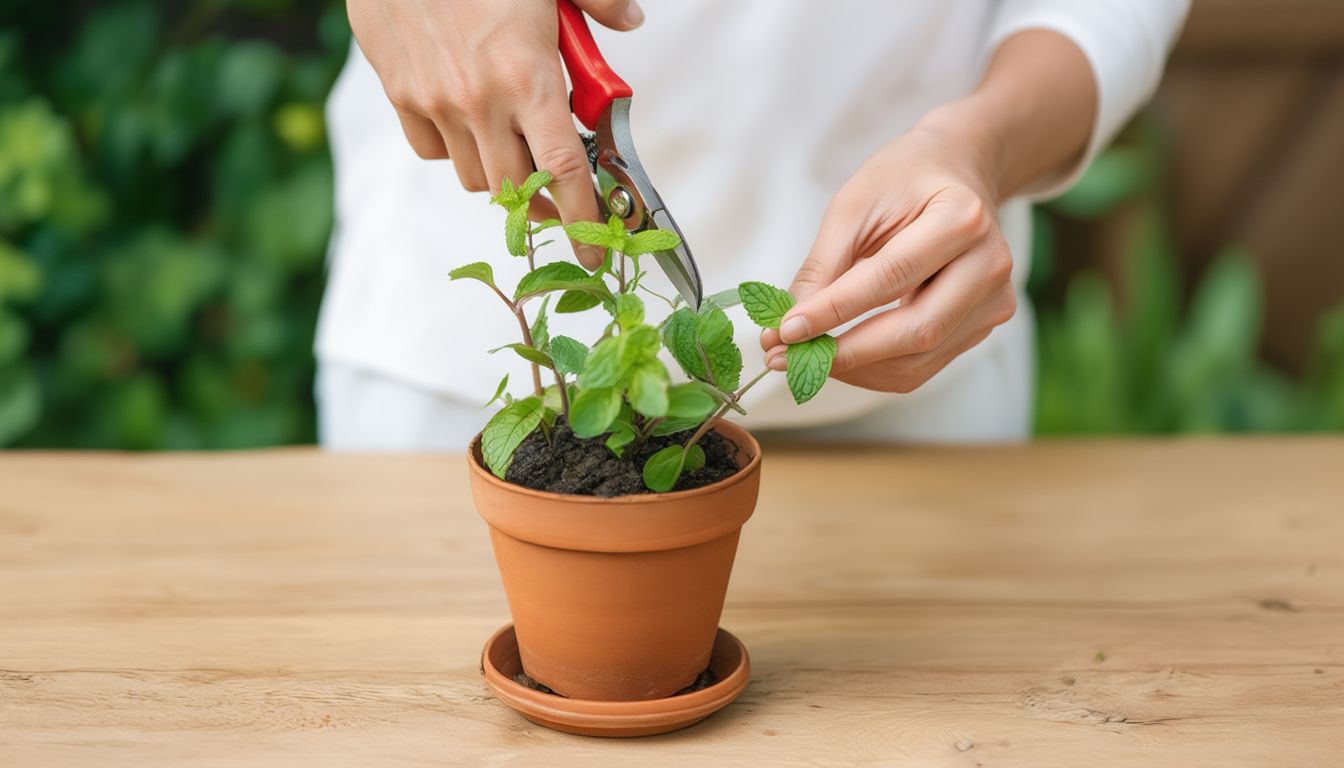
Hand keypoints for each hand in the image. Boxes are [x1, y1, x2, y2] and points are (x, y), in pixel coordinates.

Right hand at [348, 0, 645, 267]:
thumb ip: (597, 4)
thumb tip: (628, 20)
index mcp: (527, 77)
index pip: (564, 172)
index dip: (584, 220)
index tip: (594, 255)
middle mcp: (480, 102)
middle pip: (517, 189)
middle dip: (544, 201)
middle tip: (559, 191)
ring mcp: (435, 103)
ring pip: (476, 176)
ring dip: (501, 171)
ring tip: (513, 140)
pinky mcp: (401, 95)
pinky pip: (433, 150)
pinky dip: (455, 148)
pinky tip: (468, 118)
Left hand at [760, 111, 1016, 392]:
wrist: (957, 174)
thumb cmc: (903, 181)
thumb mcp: (854, 205)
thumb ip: (823, 267)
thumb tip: (788, 329)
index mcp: (962, 218)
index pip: (891, 277)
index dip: (835, 310)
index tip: (784, 331)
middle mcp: (989, 264)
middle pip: (915, 331)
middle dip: (845, 354)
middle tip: (786, 358)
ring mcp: (994, 300)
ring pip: (918, 362)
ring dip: (855, 370)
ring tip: (805, 360)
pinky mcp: (984, 327)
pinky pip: (923, 367)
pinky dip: (874, 371)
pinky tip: (841, 358)